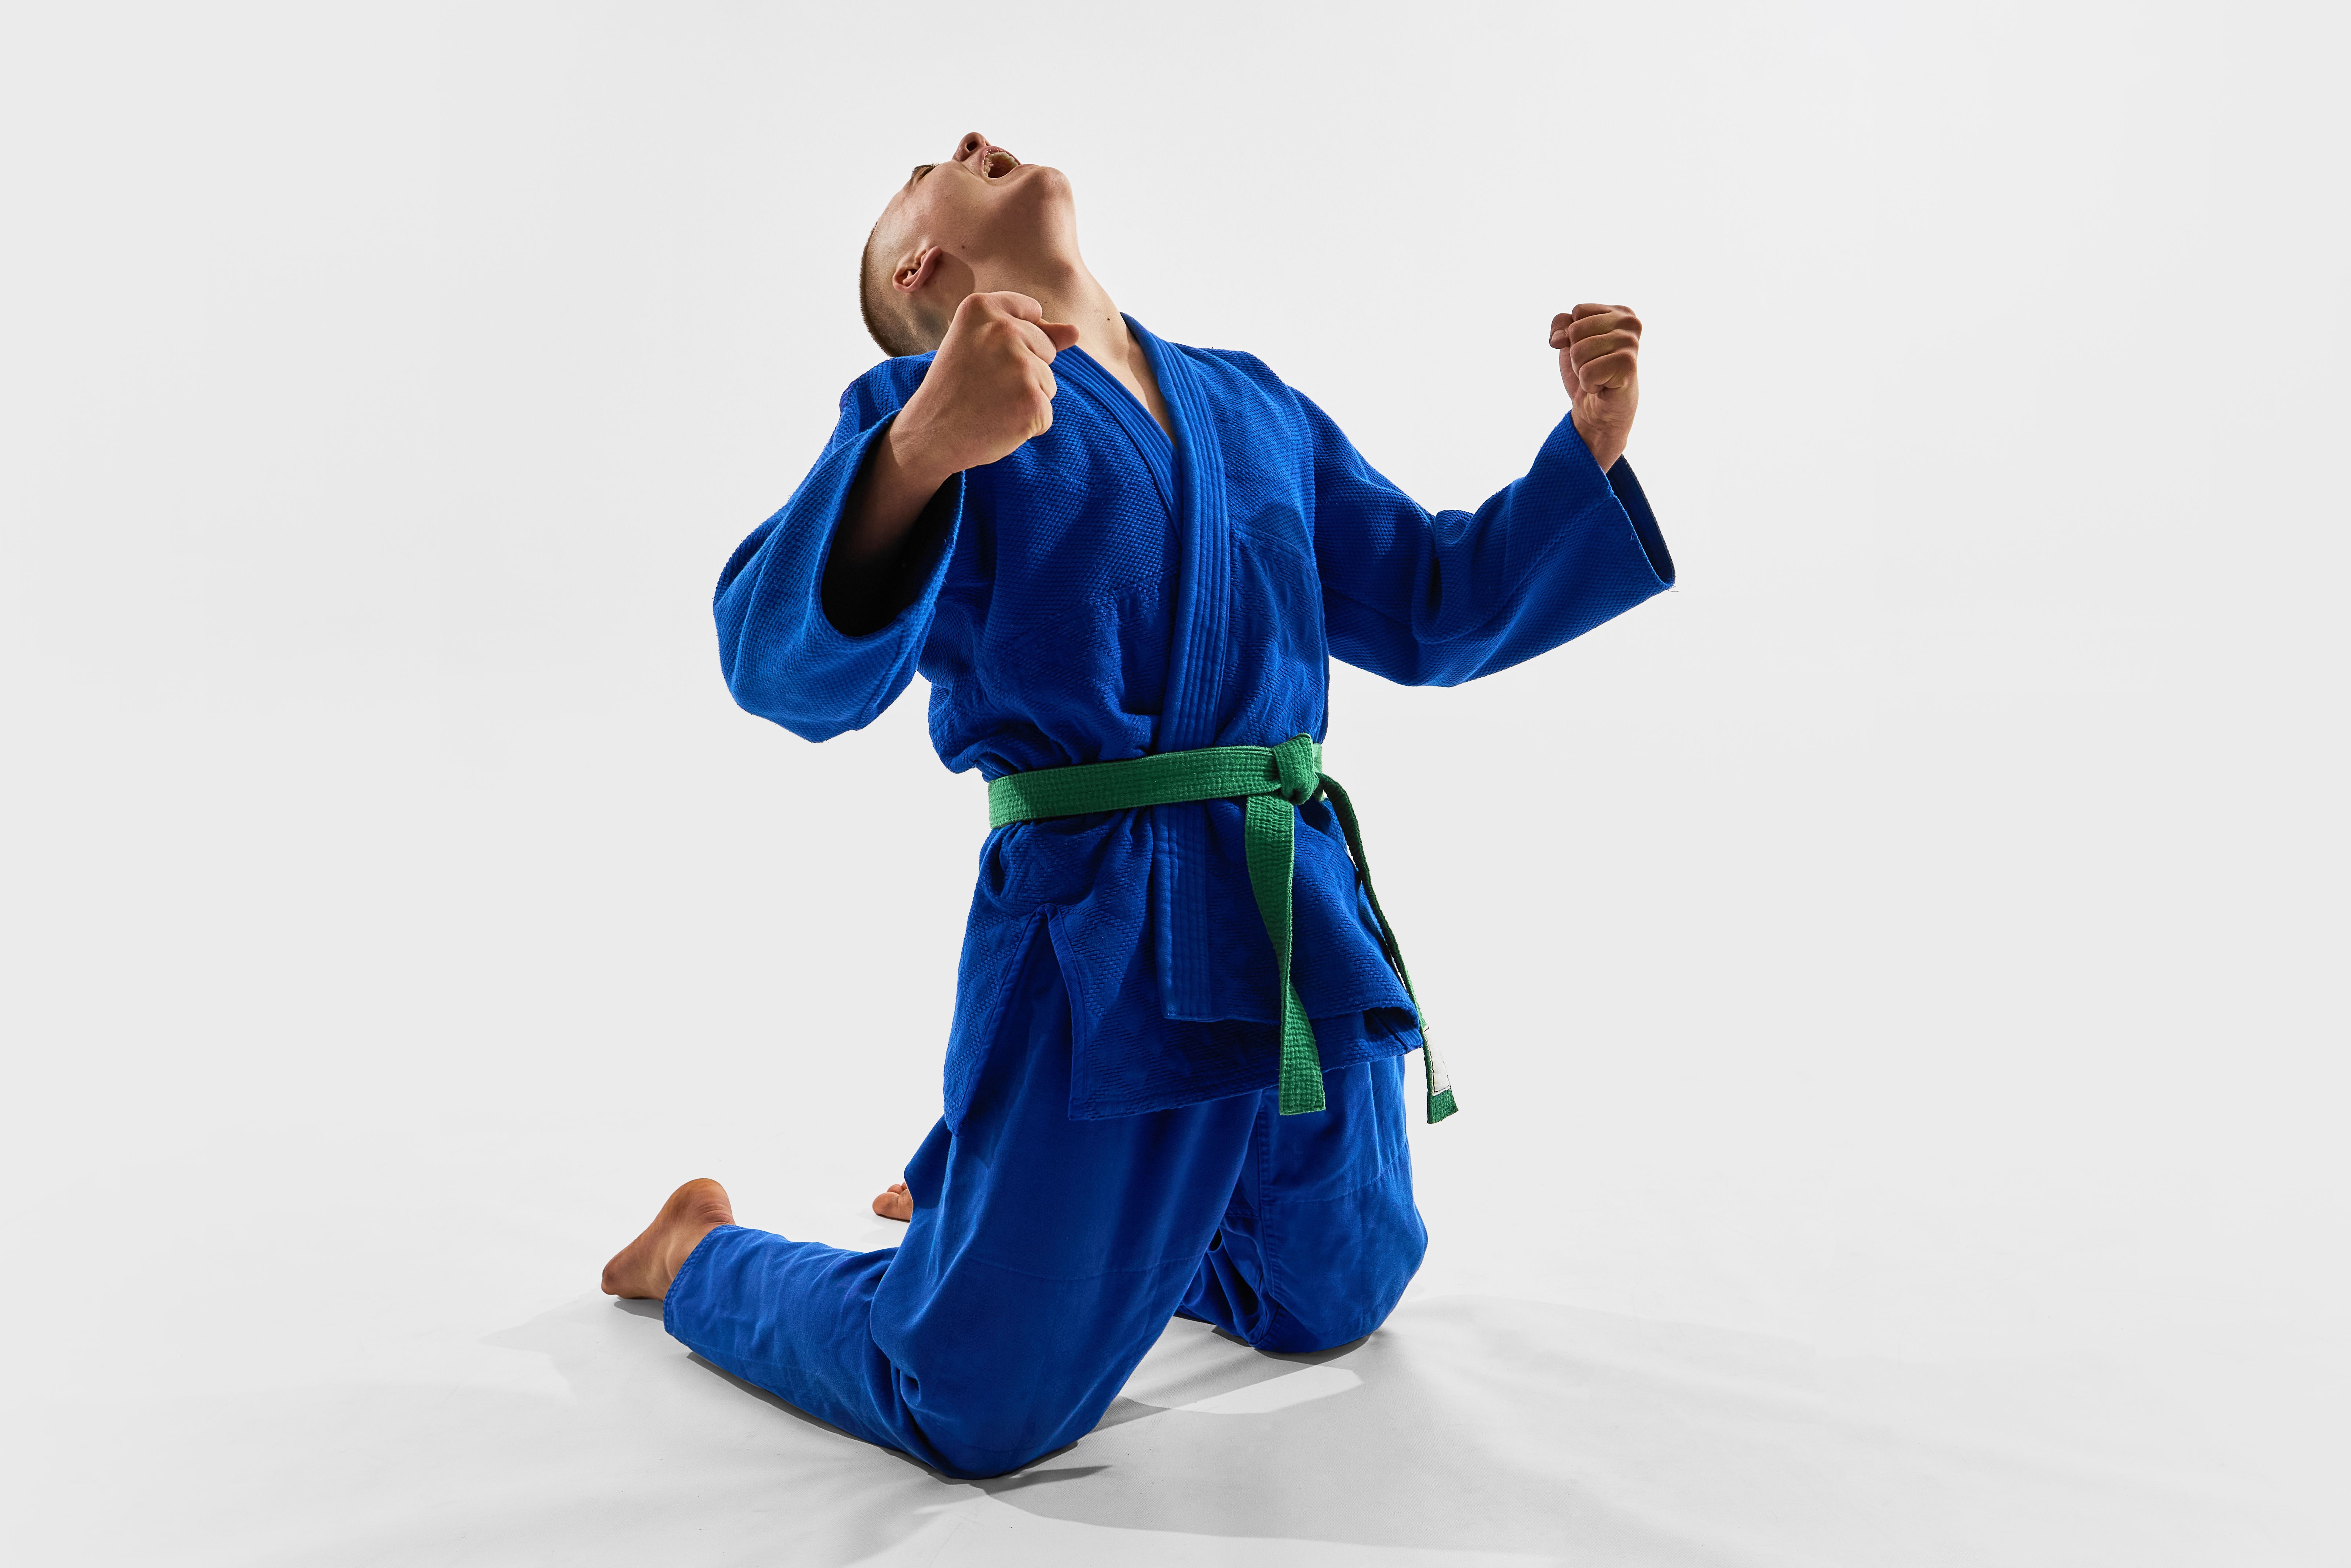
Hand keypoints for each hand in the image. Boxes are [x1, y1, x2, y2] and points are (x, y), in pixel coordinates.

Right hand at [893, 291, 1080, 481]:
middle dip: (1024, 371)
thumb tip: (1075, 331)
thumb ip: (1032, 332)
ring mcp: (1019, 365)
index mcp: (982, 307)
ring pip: (1048, 382)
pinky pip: (1047, 412)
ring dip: (1026, 398)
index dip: (1014, 341)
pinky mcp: (1032, 400)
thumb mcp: (981, 346)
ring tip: (989, 404)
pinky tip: (998, 423)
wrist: (929, 434)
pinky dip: (1028, 424)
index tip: (983, 357)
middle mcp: (1002, 330)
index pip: (1031, 312)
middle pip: (1045, 348)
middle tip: (983, 385)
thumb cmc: (956, 388)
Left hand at [1551, 304, 1640, 470]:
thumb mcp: (1569, 342)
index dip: (1571, 335)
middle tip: (1593, 366)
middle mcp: (1630, 323)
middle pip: (1576, 330)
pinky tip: (1603, 387)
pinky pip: (1587, 372)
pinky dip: (1588, 384)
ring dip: (1581, 370)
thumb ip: (1561, 325)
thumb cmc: (1587, 371)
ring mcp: (1631, 343)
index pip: (1577, 312)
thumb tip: (1559, 339)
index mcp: (1620, 312)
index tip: (1589, 351)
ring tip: (1598, 376)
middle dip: (1575, 354)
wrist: (1599, 410)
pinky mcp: (1629, 366)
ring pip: (1579, 351)